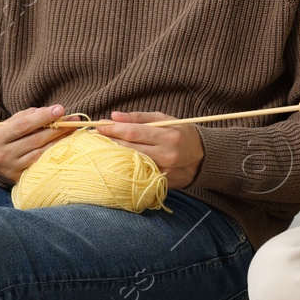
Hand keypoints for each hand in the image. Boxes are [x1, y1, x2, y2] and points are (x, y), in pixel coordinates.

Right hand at [0, 104, 75, 186]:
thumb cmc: (6, 138)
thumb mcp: (10, 124)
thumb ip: (28, 115)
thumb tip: (51, 111)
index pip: (23, 125)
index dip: (43, 117)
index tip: (60, 109)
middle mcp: (2, 154)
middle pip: (35, 140)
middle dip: (57, 128)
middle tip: (73, 120)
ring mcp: (12, 169)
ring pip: (41, 153)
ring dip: (60, 141)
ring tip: (73, 131)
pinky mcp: (20, 179)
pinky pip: (42, 165)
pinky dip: (55, 155)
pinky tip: (65, 147)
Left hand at [90, 111, 204, 189]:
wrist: (204, 158)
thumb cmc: (181, 133)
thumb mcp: (164, 119)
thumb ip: (139, 117)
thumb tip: (114, 116)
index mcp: (169, 136)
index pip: (134, 132)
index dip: (114, 129)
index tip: (99, 125)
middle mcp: (167, 155)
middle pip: (130, 149)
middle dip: (111, 141)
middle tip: (96, 136)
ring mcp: (165, 172)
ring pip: (132, 163)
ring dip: (116, 155)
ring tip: (103, 147)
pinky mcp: (162, 183)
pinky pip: (139, 174)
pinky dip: (127, 167)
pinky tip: (118, 161)